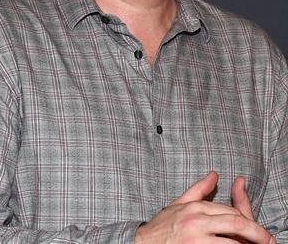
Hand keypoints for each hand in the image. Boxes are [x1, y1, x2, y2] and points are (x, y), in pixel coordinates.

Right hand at [135, 172, 275, 243]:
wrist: (141, 243)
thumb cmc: (161, 227)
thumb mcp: (178, 204)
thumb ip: (199, 190)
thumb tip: (214, 175)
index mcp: (194, 208)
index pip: (230, 210)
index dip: (247, 220)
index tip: (257, 230)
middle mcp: (196, 222)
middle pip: (236, 222)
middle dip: (257, 233)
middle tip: (269, 241)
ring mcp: (195, 239)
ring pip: (232, 242)